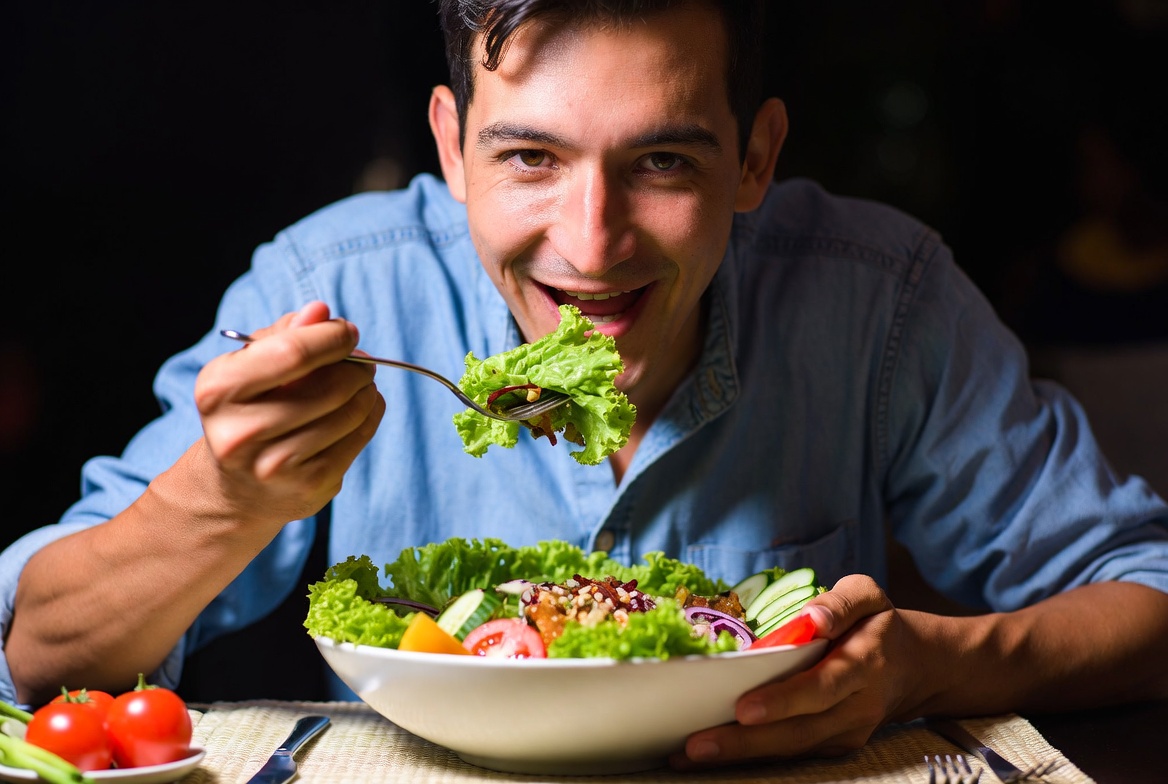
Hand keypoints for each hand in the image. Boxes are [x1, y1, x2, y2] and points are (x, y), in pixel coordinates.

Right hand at [193, 300, 386, 528]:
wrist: (237, 487)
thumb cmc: (248, 410)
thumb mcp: (249, 366)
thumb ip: (284, 334)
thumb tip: (320, 312)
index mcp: (219, 391)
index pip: (293, 353)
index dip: (332, 337)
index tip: (348, 332)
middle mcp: (242, 433)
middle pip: (331, 386)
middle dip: (357, 367)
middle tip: (361, 362)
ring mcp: (277, 465)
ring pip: (350, 412)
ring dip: (366, 390)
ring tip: (360, 384)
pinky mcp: (309, 486)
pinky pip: (359, 438)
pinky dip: (370, 415)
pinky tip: (359, 409)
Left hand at [671, 574, 914, 767]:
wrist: (915, 667)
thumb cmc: (878, 625)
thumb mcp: (868, 595)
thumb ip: (842, 602)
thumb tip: (813, 617)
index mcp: (864, 665)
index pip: (822, 687)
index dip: (784, 700)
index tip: (744, 709)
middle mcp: (857, 707)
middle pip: (800, 731)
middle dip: (747, 742)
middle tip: (697, 745)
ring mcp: (847, 733)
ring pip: (792, 749)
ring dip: (740, 755)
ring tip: (689, 755)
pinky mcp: (835, 745)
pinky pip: (792, 753)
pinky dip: (752, 756)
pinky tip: (713, 754)